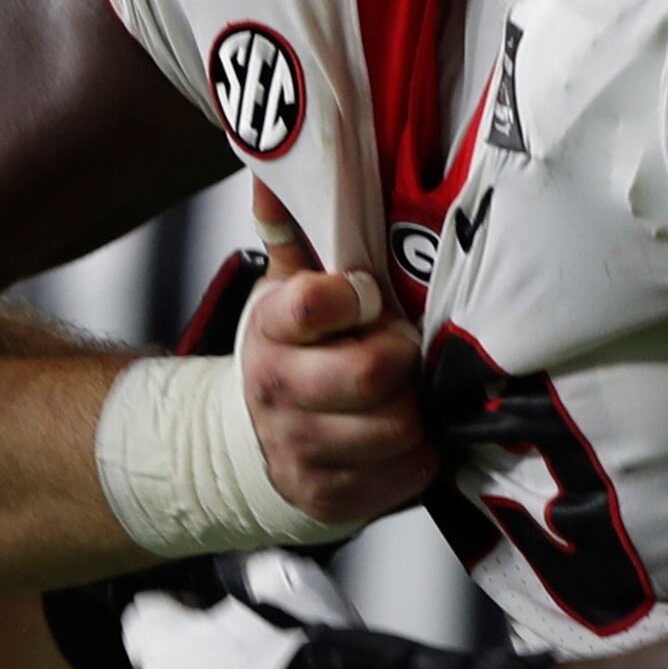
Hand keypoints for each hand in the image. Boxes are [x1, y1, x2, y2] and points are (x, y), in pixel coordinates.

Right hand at [238, 183, 436, 524]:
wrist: (248, 445)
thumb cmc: (288, 356)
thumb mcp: (282, 292)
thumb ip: (290, 231)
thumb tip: (273, 170)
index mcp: (270, 331)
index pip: (316, 303)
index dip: (356, 296)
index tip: (366, 296)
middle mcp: (278, 392)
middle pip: (374, 372)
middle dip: (403, 357)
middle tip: (403, 349)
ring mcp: (302, 450)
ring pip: (400, 427)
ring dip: (416, 408)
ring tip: (405, 394)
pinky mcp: (331, 498)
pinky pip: (409, 473)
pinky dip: (419, 455)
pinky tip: (402, 436)